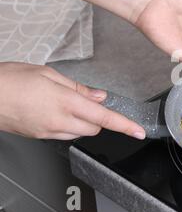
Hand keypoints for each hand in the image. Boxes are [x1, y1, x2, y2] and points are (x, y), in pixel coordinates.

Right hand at [0, 63, 145, 140]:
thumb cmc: (11, 79)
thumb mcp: (48, 74)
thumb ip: (78, 88)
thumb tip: (99, 96)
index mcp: (65, 102)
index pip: (104, 117)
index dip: (125, 125)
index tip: (139, 131)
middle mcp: (59, 121)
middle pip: (95, 127)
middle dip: (99, 117)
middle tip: (86, 100)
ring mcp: (49, 132)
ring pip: (81, 133)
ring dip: (84, 121)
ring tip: (65, 103)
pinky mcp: (40, 137)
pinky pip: (64, 135)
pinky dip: (69, 126)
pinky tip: (55, 112)